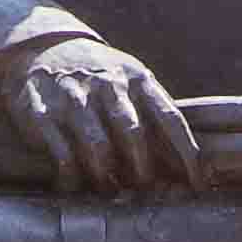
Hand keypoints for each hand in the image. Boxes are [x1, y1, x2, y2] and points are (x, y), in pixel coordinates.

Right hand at [9, 37, 200, 196]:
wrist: (43, 50)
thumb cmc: (101, 78)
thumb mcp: (131, 82)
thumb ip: (154, 116)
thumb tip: (184, 166)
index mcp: (137, 79)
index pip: (170, 118)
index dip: (187, 154)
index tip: (198, 184)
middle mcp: (108, 85)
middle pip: (133, 134)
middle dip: (143, 170)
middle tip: (144, 190)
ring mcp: (74, 97)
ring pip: (97, 146)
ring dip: (107, 177)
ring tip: (110, 191)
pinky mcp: (43, 111)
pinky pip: (62, 152)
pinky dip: (72, 176)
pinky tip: (75, 186)